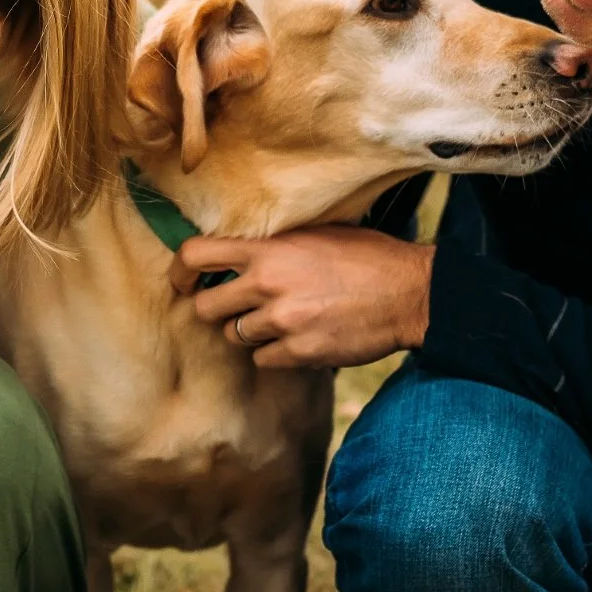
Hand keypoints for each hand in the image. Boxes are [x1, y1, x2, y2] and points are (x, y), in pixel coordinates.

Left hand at [174, 225, 435, 369]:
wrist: (411, 292)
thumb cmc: (367, 256)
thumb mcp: (316, 231)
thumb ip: (274, 242)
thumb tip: (236, 247)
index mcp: (268, 248)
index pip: (195, 255)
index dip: (179, 272)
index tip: (183, 281)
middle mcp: (268, 283)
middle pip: (205, 308)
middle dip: (216, 310)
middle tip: (238, 308)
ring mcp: (283, 320)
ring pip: (235, 337)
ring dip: (251, 332)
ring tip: (282, 319)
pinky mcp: (301, 351)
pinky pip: (264, 360)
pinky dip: (276, 354)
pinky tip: (300, 337)